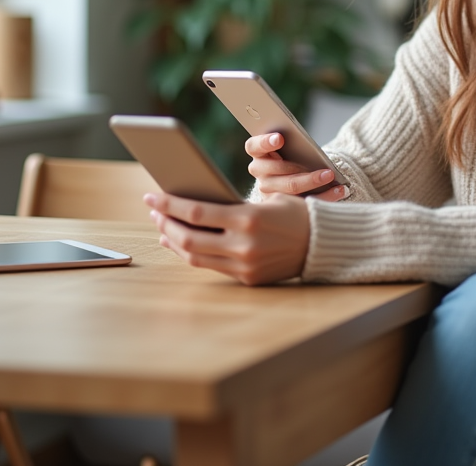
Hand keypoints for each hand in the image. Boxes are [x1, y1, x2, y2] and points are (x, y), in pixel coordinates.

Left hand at [144, 192, 308, 285]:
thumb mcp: (265, 200)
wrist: (323, 243)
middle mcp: (244, 245)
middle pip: (188, 238)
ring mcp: (244, 265)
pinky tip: (182, 244)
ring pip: (195, 256)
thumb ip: (231, 206)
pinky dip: (192, 255)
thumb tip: (192, 206)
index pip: (196, 213)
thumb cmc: (295, 214)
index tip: (151, 197)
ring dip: (174, 241)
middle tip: (154, 211)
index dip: (169, 205)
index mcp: (248, 219)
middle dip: (166, 224)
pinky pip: (210, 267)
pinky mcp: (247, 279)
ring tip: (164, 227)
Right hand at [246, 132, 348, 200]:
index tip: (280, 138)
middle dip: (299, 169)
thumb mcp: (293, 146)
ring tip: (331, 176)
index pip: (253, 146)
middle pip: (275, 171)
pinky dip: (324, 196)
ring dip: (312, 183)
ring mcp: (268, 192)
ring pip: (288, 189)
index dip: (264, 142)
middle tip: (324, 169)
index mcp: (259, 154)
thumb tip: (307, 147)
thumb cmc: (296, 154)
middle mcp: (260, 173)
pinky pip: (303, 203)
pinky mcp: (282, 205)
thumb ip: (294, 144)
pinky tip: (340, 190)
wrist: (299, 176)